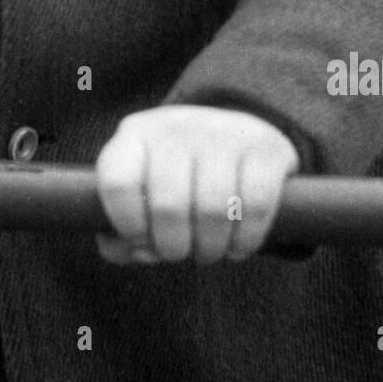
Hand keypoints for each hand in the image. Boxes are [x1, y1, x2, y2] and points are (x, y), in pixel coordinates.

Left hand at [95, 105, 299, 265]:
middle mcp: (176, 127)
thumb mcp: (141, 190)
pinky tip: (238, 247)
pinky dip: (246, 240)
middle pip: (168, 206)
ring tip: (208, 253)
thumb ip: (122, 230)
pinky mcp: (265, 147)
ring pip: (213, 210)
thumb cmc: (176, 178)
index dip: (127, 225)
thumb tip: (126, 250)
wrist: (235, 133)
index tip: (141, 241)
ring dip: (209, 248)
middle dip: (173, 247)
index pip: (117, 183)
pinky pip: (255, 207)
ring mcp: (222, 132)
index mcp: (135, 136)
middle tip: (180, 254)